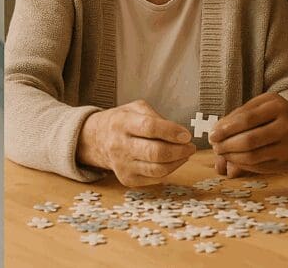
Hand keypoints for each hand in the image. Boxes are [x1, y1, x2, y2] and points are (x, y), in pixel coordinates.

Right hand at [76, 100, 196, 186]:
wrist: (97, 140)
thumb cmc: (122, 121)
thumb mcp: (135, 108)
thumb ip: (156, 116)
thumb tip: (179, 132)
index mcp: (122, 123)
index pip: (149, 128)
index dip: (171, 132)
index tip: (186, 134)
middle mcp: (120, 145)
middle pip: (155, 153)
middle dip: (179, 150)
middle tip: (190, 146)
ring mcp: (122, 165)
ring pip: (157, 169)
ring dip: (178, 162)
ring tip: (186, 153)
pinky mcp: (127, 179)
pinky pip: (155, 178)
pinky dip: (169, 170)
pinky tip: (174, 161)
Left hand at [209, 93, 287, 174]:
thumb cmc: (282, 117)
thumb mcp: (267, 105)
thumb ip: (242, 113)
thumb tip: (217, 128)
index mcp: (278, 106)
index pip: (245, 119)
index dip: (225, 129)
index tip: (212, 134)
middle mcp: (286, 126)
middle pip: (248, 140)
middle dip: (226, 145)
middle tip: (215, 146)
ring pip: (252, 156)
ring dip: (231, 156)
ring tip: (222, 152)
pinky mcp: (287, 164)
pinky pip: (258, 166)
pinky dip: (242, 164)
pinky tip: (234, 159)